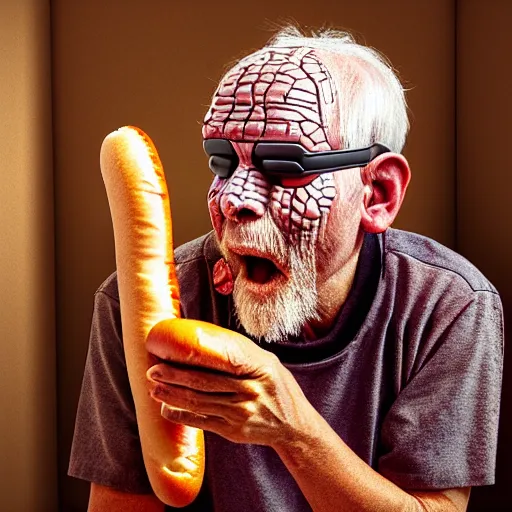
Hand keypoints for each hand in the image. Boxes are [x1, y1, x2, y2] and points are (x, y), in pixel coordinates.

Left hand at [145, 320, 314, 446]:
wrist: (293, 425)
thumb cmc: (276, 386)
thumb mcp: (267, 362)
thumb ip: (240, 353)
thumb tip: (203, 339)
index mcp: (259, 368)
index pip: (224, 359)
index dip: (196, 356)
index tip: (173, 351)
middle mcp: (250, 390)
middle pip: (205, 382)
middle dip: (175, 376)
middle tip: (154, 370)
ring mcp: (241, 412)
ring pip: (199, 402)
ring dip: (172, 395)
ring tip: (155, 388)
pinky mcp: (233, 430)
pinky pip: (202, 422)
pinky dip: (181, 416)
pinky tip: (166, 409)